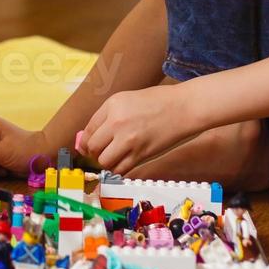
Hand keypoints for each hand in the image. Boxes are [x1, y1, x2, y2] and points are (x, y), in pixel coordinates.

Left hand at [82, 84, 203, 176]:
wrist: (183, 107)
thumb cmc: (158, 100)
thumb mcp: (127, 99)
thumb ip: (108, 115)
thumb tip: (91, 135)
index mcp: (112, 105)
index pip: (88, 129)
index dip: (85, 141)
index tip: (86, 146)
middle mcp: (117, 122)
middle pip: (93, 147)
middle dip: (93, 153)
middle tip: (99, 152)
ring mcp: (129, 140)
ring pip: (104, 161)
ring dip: (105, 162)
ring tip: (112, 157)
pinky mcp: (141, 154)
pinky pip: (120, 169)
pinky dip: (118, 169)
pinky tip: (123, 163)